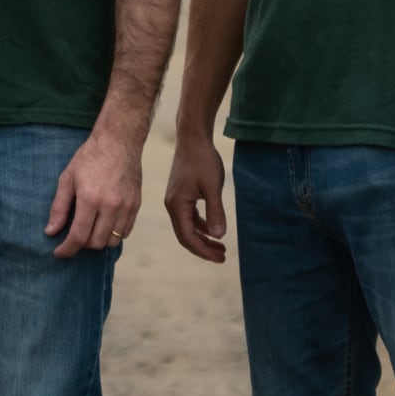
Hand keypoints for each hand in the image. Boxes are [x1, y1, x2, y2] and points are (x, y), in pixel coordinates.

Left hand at [47, 127, 139, 257]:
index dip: (67, 249)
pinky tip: (103, 224)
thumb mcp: (68, 178)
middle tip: (73, 236)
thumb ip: (59, 207)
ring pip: (112, 241)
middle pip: (95, 243)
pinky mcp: (136, 205)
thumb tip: (51, 232)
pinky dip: (113, 234)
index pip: (78, 236)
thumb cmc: (89, 157)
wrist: (119, 141)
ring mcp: (126, 206)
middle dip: (81, 245)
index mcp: (90, 198)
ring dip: (98, 241)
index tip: (59, 253)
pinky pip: (125, 232)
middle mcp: (110, 205)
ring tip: (89, 230)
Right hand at [162, 132, 227, 262]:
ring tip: (220, 246)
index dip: (204, 250)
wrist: (193, 138)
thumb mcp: (213, 187)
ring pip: (187, 227)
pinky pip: (188, 217)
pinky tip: (212, 229)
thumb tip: (219, 236)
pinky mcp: (180, 194)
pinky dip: (200, 225)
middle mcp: (172, 204)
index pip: (188, 237)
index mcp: (177, 205)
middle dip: (203, 248)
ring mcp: (175, 199)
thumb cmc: (203, 160)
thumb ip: (215, 212)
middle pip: (185, 235)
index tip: (221, 257)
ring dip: (202, 238)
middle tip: (222, 257)